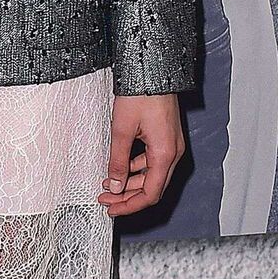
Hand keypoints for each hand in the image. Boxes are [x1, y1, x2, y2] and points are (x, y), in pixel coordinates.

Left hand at [99, 92, 184, 215]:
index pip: (150, 194)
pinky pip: (153, 162)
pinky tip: (120, 168)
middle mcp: (173, 152)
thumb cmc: (140, 94)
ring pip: (152, 175)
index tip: (112, 209)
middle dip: (127, 196)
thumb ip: (118, 161)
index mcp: (165, 154)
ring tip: (108, 185)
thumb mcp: (122, 130)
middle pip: (152, 187)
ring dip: (130, 183)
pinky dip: (136, 169)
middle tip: (105, 198)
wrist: (153, 69)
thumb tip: (115, 185)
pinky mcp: (166, 137)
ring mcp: (171, 145)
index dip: (130, 206)